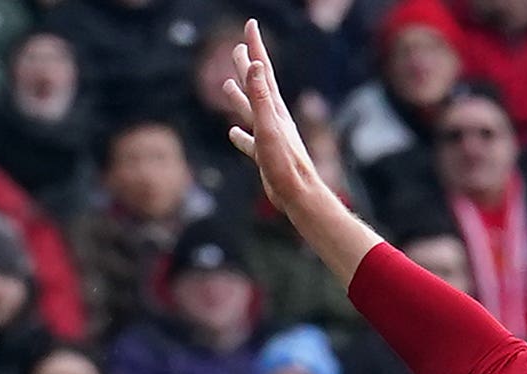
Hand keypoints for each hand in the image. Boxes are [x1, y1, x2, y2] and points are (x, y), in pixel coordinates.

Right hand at [226, 19, 378, 285]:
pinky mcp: (266, 155)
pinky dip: (240, 134)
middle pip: (257, 85)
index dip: (256, 47)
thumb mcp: (269, 126)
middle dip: (248, 64)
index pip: (263, 69)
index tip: (250, 25)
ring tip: (227, 83)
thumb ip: (262, 97)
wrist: (299, 195)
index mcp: (274, 107)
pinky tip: (232, 133)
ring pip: (251, 109)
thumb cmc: (284, 164)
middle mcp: (274, 117)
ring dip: (240, 95)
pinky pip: (249, 140)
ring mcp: (270, 136)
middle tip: (239, 46)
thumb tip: (258, 65)